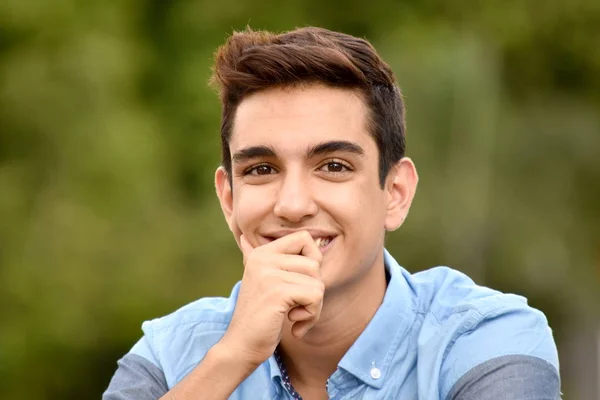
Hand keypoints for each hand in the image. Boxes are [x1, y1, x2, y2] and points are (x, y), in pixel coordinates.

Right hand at [219, 231, 324, 366]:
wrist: (241, 346)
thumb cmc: (258, 317)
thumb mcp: (260, 283)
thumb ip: (259, 261)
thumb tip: (244, 239)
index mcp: (262, 253)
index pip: (304, 238)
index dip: (313, 260)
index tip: (300, 282)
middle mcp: (264, 258)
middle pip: (315, 263)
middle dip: (314, 290)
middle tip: (299, 308)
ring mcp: (269, 274)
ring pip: (318, 282)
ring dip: (314, 306)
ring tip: (295, 317)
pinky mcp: (277, 292)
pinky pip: (315, 296)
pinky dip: (311, 315)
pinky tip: (294, 324)